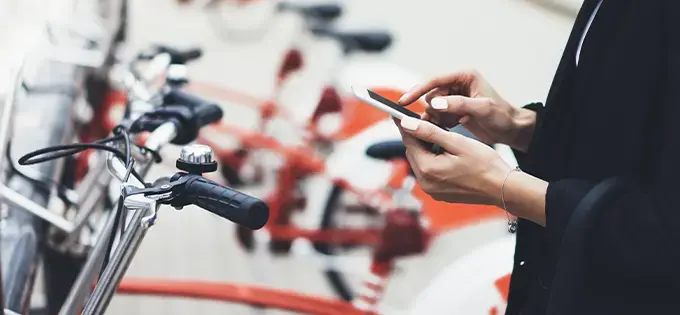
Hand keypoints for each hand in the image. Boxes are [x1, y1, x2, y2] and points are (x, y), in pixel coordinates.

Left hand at [394, 116, 511, 205]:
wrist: (503, 189)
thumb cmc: (485, 164)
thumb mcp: (457, 142)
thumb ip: (429, 132)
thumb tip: (406, 123)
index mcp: (428, 169)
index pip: (409, 141)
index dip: (405, 125)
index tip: (398, 112)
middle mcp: (425, 183)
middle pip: (413, 152)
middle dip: (417, 136)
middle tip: (423, 119)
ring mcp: (432, 190)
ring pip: (421, 161)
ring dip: (426, 147)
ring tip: (438, 134)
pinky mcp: (439, 193)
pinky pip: (430, 172)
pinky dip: (433, 159)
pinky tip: (445, 151)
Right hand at [398, 70, 536, 151]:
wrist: (512, 130)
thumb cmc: (502, 116)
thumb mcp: (482, 109)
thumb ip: (458, 104)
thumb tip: (435, 103)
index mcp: (464, 76)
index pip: (434, 80)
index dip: (418, 90)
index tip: (403, 101)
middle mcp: (457, 84)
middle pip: (430, 95)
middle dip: (432, 110)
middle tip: (444, 121)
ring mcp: (454, 98)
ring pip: (432, 107)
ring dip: (436, 118)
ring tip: (452, 124)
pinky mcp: (453, 110)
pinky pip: (437, 116)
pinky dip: (440, 123)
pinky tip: (451, 127)